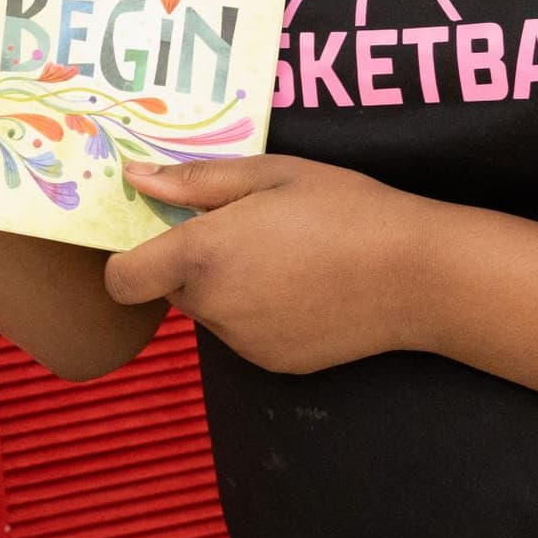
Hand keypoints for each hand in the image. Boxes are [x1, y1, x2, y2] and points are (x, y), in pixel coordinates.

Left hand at [102, 155, 444, 375]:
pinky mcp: (272, 363)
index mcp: (202, 254)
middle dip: (191, 264)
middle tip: (245, 232)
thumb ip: (194, 181)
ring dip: (226, 289)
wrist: (415, 275)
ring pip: (209, 312)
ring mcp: (243, 342)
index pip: (122, 279)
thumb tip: (135, 177)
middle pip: (170, 289)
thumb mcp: (270, 174)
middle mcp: (213, 306)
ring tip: (284, 258)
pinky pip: (243, 334)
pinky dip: (257, 314)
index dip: (129, 259)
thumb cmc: (344, 208)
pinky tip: (302, 289)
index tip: (159, 236)